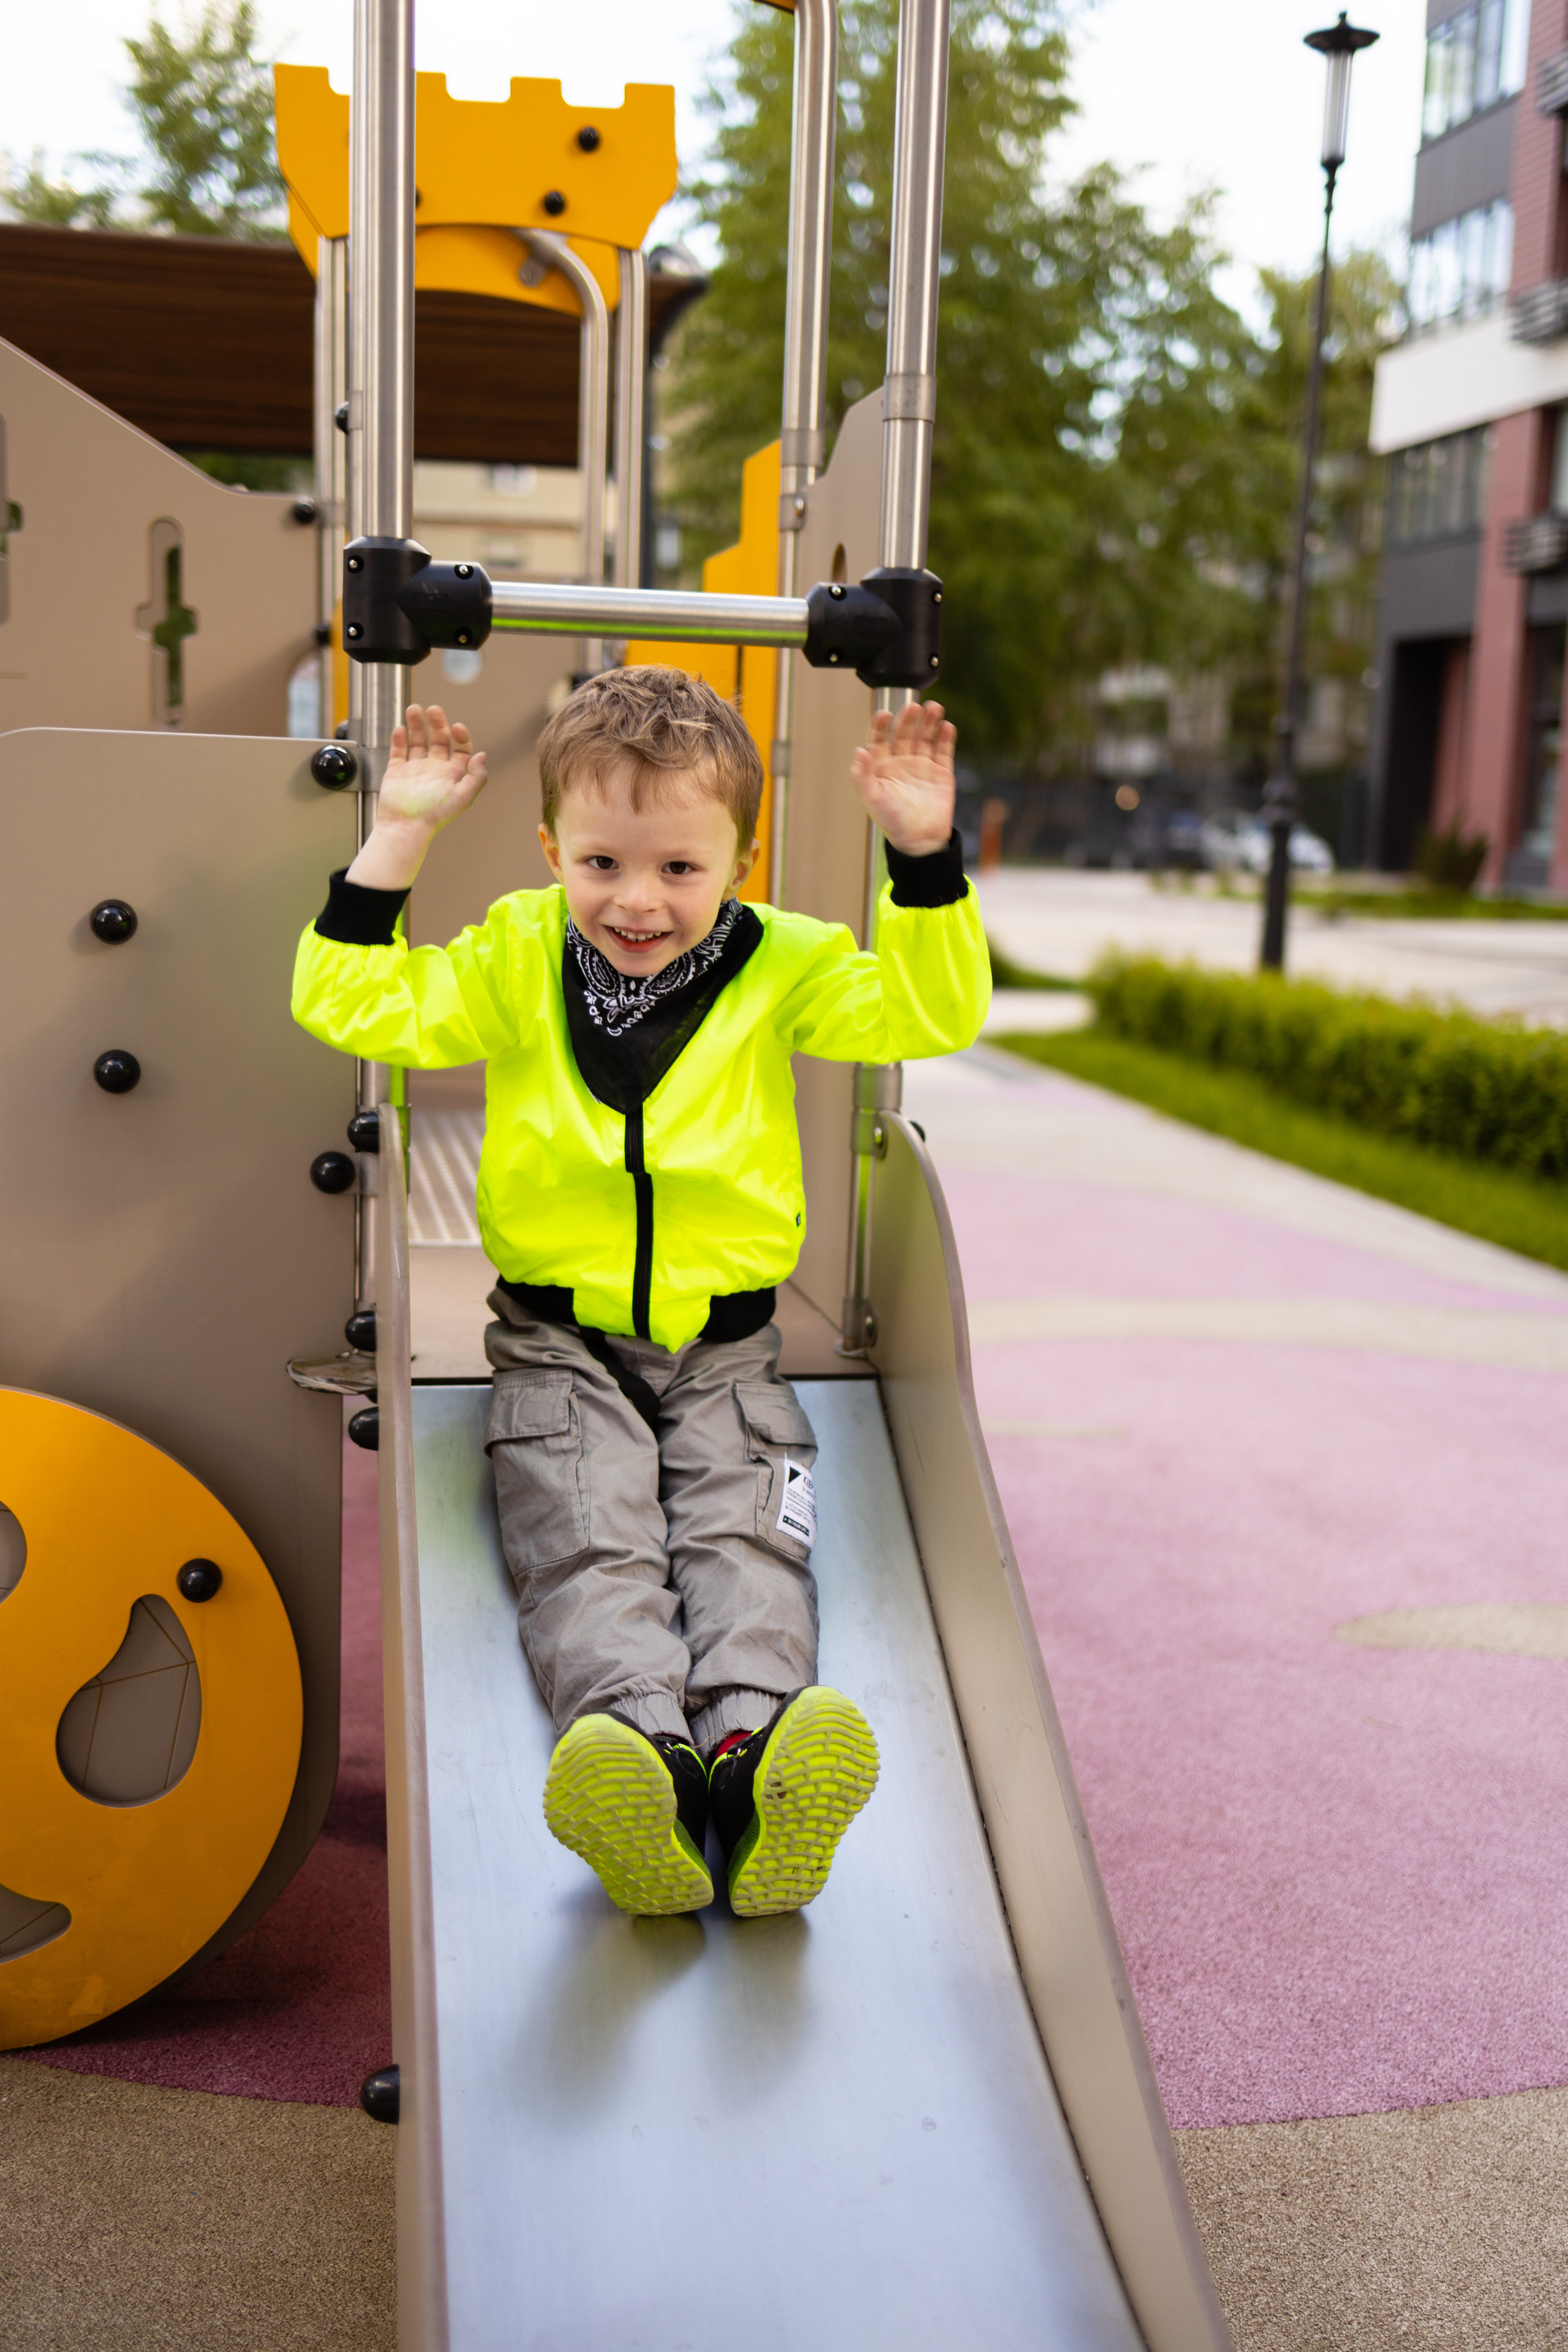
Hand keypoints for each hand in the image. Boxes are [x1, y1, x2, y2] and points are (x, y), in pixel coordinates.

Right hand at [345, 704, 488, 889]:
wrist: (405, 828)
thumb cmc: (435, 816)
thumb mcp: (463, 797)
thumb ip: (477, 777)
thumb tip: (482, 755)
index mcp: (453, 775)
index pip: (461, 749)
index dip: (461, 736)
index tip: (457, 727)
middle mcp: (435, 770)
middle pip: (439, 739)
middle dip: (437, 723)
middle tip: (434, 710)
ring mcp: (415, 769)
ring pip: (417, 741)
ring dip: (416, 725)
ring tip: (414, 709)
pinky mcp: (397, 772)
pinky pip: (399, 751)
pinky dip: (399, 739)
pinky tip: (401, 729)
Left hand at [849, 699, 956, 857]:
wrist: (920, 840)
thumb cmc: (892, 821)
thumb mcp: (872, 798)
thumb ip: (862, 775)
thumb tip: (859, 750)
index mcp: (881, 766)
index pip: (880, 739)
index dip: (881, 725)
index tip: (885, 714)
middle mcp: (901, 762)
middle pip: (904, 733)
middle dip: (909, 719)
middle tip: (914, 707)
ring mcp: (922, 766)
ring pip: (925, 738)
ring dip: (929, 722)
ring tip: (934, 708)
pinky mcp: (941, 773)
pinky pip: (943, 751)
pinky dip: (945, 738)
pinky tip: (946, 726)